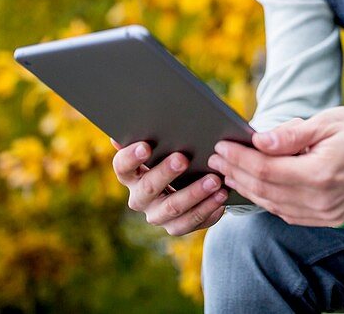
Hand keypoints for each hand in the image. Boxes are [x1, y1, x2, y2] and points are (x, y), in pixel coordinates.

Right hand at [111, 140, 227, 235]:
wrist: (191, 181)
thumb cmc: (174, 154)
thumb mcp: (165, 144)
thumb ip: (157, 134)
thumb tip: (148, 116)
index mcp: (131, 174)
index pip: (122, 166)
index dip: (131, 157)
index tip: (146, 146)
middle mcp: (139, 197)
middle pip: (148, 187)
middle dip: (166, 172)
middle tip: (183, 158)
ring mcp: (157, 215)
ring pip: (173, 207)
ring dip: (194, 193)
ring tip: (214, 180)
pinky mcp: (176, 226)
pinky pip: (191, 221)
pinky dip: (208, 208)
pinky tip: (221, 196)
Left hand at [208, 106, 343, 226]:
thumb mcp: (327, 121)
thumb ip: (291, 135)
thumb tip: (258, 142)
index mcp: (321, 173)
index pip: (267, 169)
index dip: (240, 159)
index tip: (221, 147)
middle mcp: (322, 199)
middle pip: (266, 190)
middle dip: (237, 173)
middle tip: (216, 158)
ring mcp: (327, 213)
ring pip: (274, 205)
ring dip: (249, 189)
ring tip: (229, 172)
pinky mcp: (330, 218)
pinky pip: (289, 213)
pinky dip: (269, 200)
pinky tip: (257, 187)